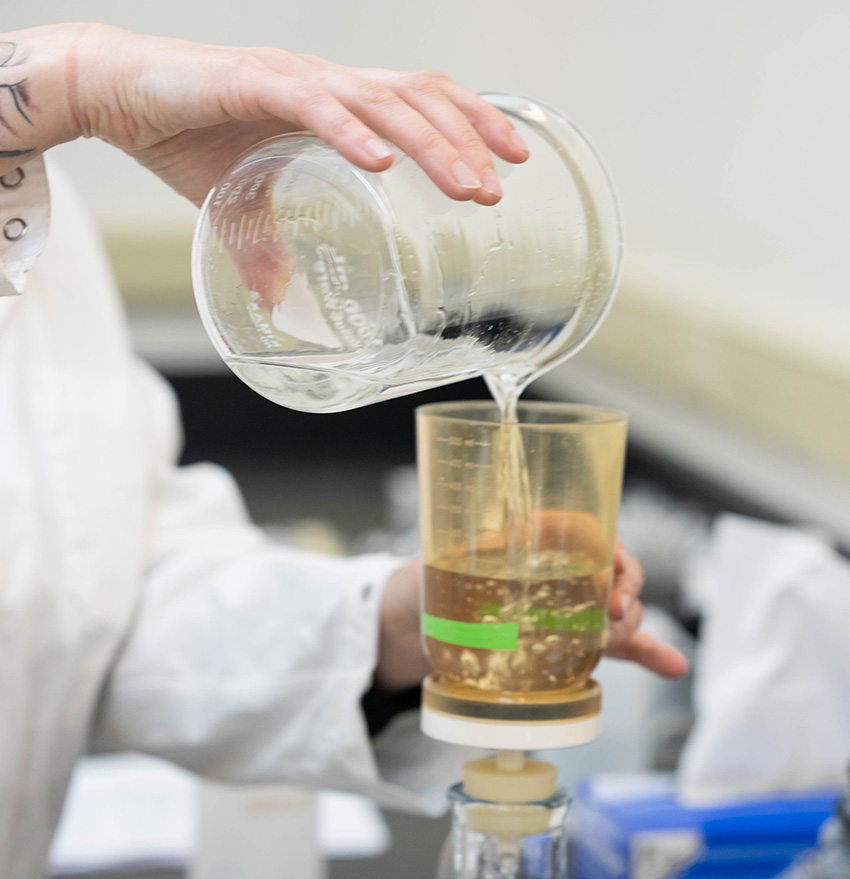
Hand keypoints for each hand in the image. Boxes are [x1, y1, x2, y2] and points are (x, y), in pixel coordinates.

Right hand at [67, 25, 528, 205]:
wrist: (119, 94)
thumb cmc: (185, 135)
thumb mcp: (239, 207)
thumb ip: (266, 249)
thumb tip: (280, 300)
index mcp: (335, 104)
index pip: (421, 102)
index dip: (470, 125)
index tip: (508, 162)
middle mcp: (328, 83)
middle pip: (420, 97)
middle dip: (467, 140)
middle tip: (498, 187)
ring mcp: (296, 79)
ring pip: (382, 101)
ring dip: (428, 143)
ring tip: (464, 184)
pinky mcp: (255, 83)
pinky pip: (312, 105)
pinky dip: (349, 132)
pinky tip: (380, 163)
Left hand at [375, 540, 688, 693]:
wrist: (414, 622)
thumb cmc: (426, 578)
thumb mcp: (437, 561)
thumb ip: (460, 556)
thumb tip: (472, 551)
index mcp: (535, 538)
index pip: (590, 530)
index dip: (610, 546)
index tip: (613, 565)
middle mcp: (560, 569)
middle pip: (614, 570)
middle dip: (626, 589)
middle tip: (615, 614)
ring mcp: (569, 607)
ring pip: (619, 608)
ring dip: (634, 624)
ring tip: (623, 640)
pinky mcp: (570, 640)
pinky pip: (617, 645)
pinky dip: (646, 654)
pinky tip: (672, 665)